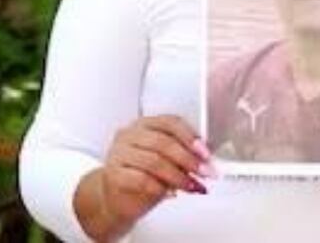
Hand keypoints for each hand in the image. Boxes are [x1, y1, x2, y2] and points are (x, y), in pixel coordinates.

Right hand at [98, 116, 214, 226]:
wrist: (117, 198)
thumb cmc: (143, 175)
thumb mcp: (166, 160)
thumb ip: (183, 155)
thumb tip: (206, 160)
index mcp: (145, 124)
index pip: (170, 122)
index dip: (190, 137)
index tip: (205, 153)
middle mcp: (130, 135)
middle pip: (163, 142)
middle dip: (188, 159)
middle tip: (204, 172)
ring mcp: (118, 153)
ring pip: (153, 161)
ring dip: (178, 176)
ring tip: (191, 185)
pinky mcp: (113, 174)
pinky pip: (141, 180)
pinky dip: (160, 187)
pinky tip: (170, 193)